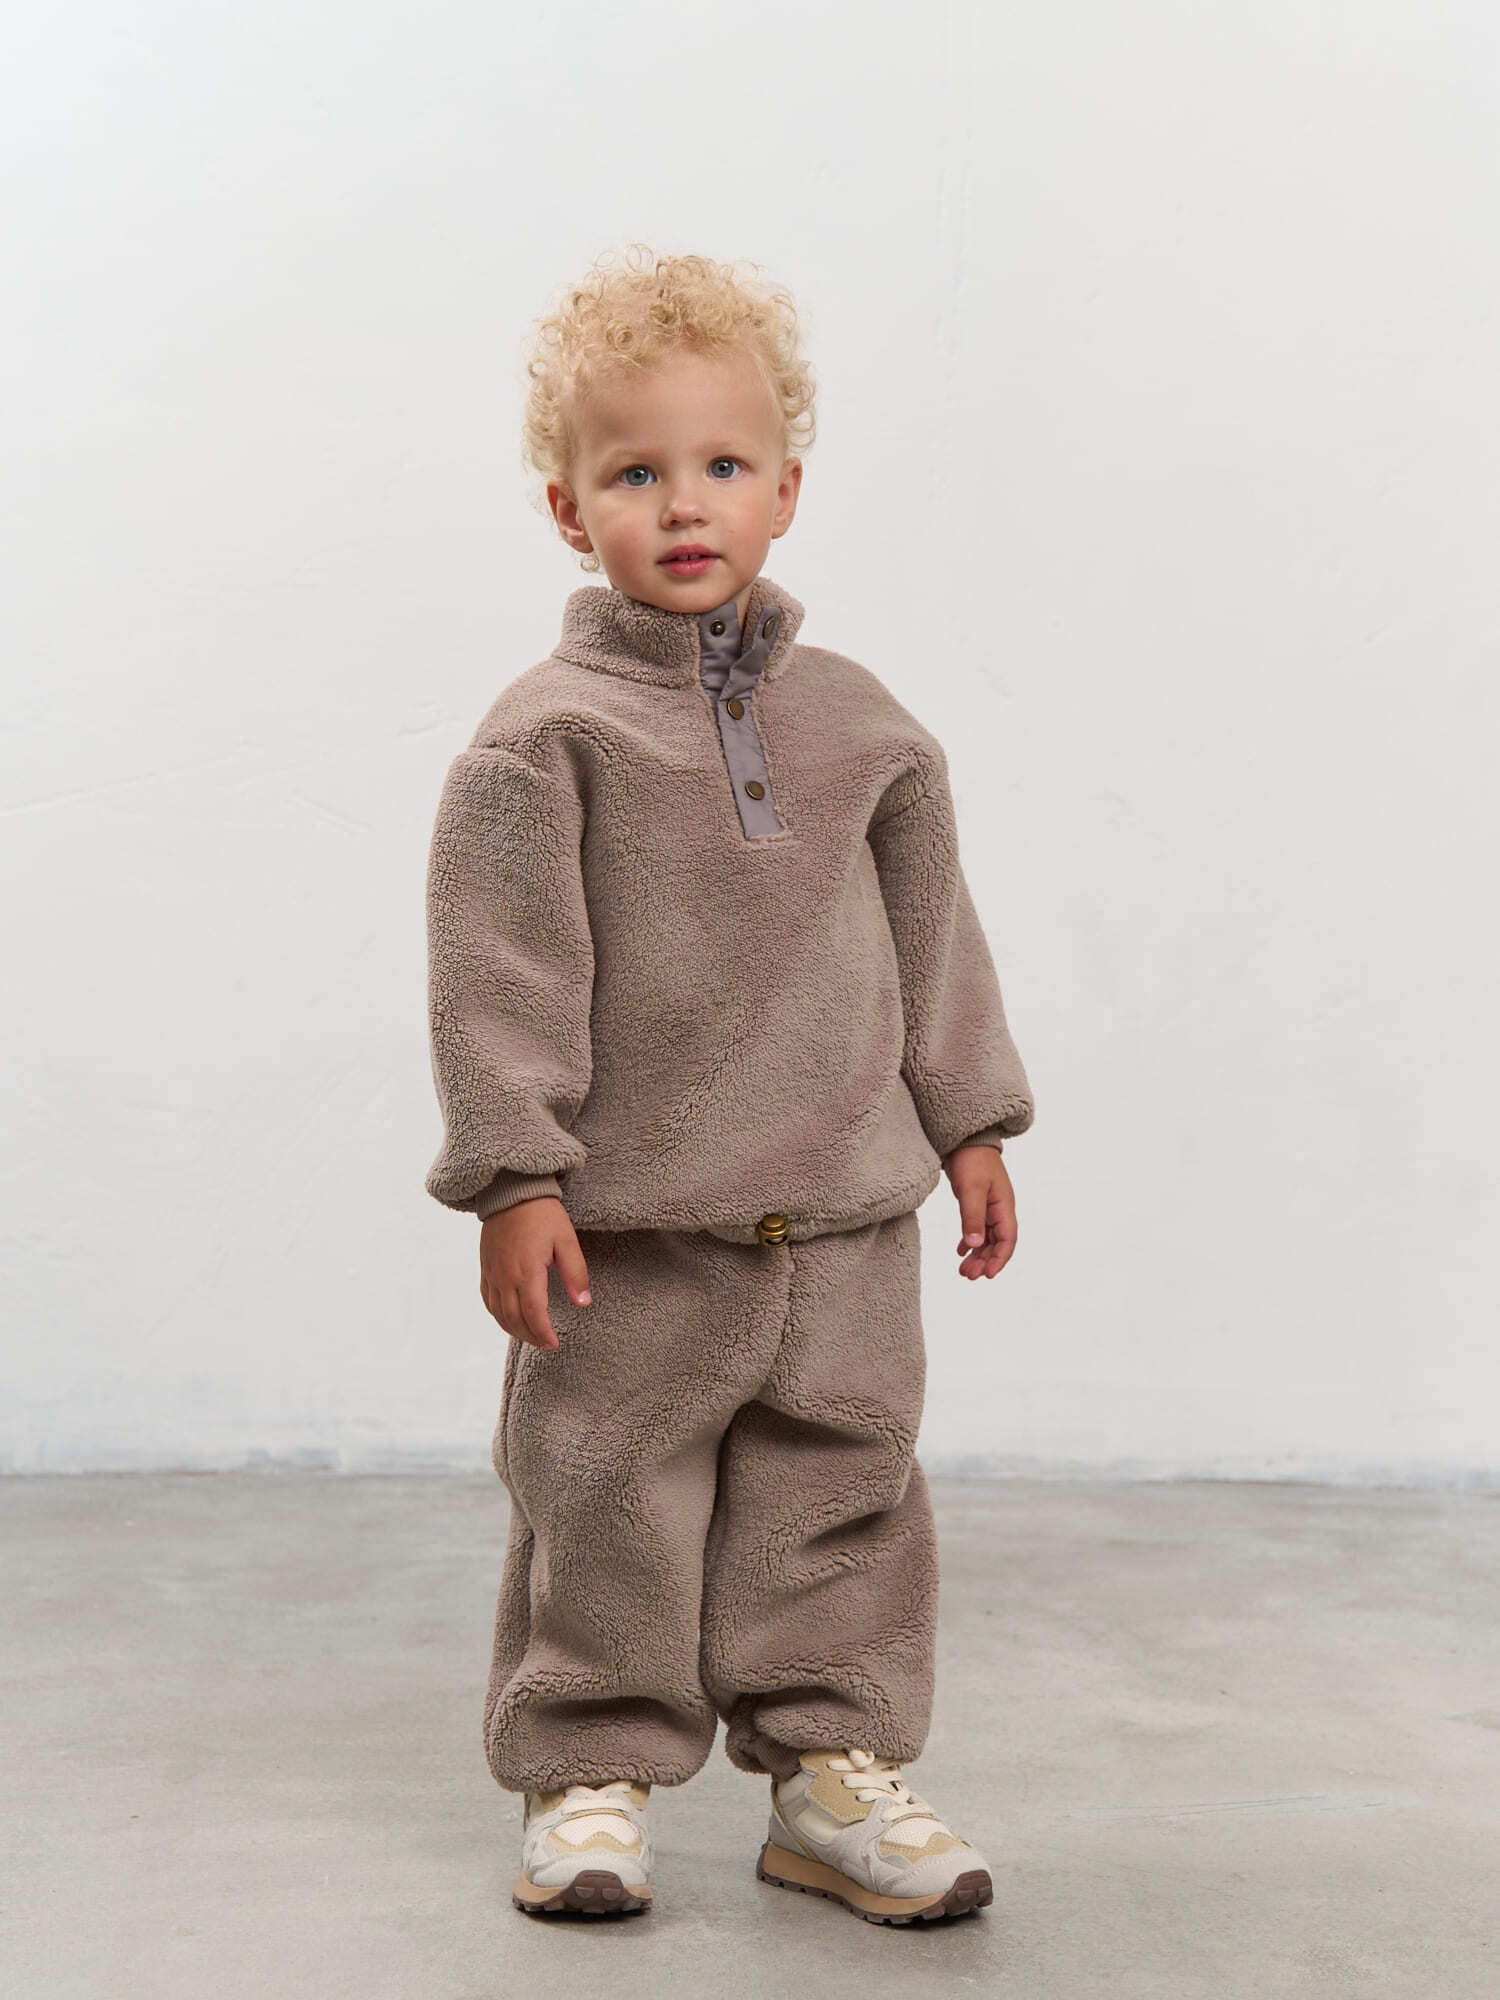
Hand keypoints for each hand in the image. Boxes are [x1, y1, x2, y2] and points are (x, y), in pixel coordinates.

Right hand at [479, 1197, 591, 1349]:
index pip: (533, 1314)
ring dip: (514, 1330)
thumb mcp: (567, 1240)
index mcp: (527, 1271)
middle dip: (531, 1336)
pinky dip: (498, 1315)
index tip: (554, 1343)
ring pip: (498, 1313)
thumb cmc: (542, 1214)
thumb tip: (583, 1302)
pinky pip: (488, 1300)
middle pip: (514, 1319)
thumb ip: (576, 1273)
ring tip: (531, 1336)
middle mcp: (505, 1276)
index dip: (543, 1333)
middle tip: (546, 1343)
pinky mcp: (486, 1267)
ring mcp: (492, 1273)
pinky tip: (509, 1319)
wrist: (511, 1192)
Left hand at [941, 1143, 1017, 1279]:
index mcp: (1004, 1205)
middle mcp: (999, 1208)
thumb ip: (972, 1217)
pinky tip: (961, 1251)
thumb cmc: (971, 1159)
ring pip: (986, 1238)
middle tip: (968, 1275)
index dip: (999, 1259)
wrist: (964, 1138)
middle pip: (997, 1243)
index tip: (986, 1275)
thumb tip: (975, 1245)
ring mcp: (988, 1206)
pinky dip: (970, 1241)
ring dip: (977, 1255)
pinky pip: (977, 1228)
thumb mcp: (971, 1189)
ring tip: (963, 1270)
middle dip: (985, 1261)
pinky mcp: (976, 1202)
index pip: (1008, 1239)